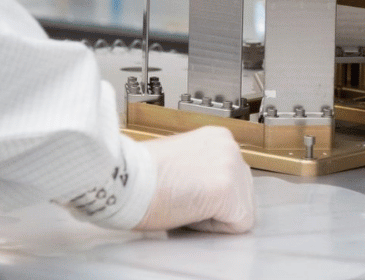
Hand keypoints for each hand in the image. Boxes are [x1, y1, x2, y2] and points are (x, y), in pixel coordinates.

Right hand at [135, 127, 254, 232]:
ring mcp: (231, 167)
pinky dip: (213, 227)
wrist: (123, 178)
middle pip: (242, 193)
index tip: (186, 191)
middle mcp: (230, 147)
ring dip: (214, 215)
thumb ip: (203, 168)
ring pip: (240, 209)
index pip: (232, 177)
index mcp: (217, 138)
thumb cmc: (138, 174)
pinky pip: (236, 225)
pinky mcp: (227, 190)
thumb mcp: (181, 159)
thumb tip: (209, 187)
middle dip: (217, 204)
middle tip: (183, 198)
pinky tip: (188, 210)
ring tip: (183, 202)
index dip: (209, 193)